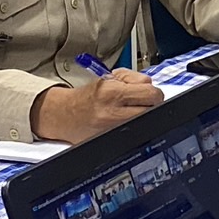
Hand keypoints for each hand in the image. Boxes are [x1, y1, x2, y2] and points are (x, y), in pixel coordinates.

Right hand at [30, 70, 163, 143]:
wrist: (64, 115)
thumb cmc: (90, 95)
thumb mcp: (111, 77)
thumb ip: (134, 78)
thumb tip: (151, 85)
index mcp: (113, 93)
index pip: (150, 94)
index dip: (154, 93)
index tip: (150, 93)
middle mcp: (112, 113)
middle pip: (152, 111)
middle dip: (153, 105)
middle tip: (145, 103)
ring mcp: (111, 130)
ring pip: (145, 124)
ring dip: (144, 116)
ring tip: (134, 111)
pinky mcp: (110, 142)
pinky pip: (133, 134)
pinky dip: (135, 127)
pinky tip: (126, 121)